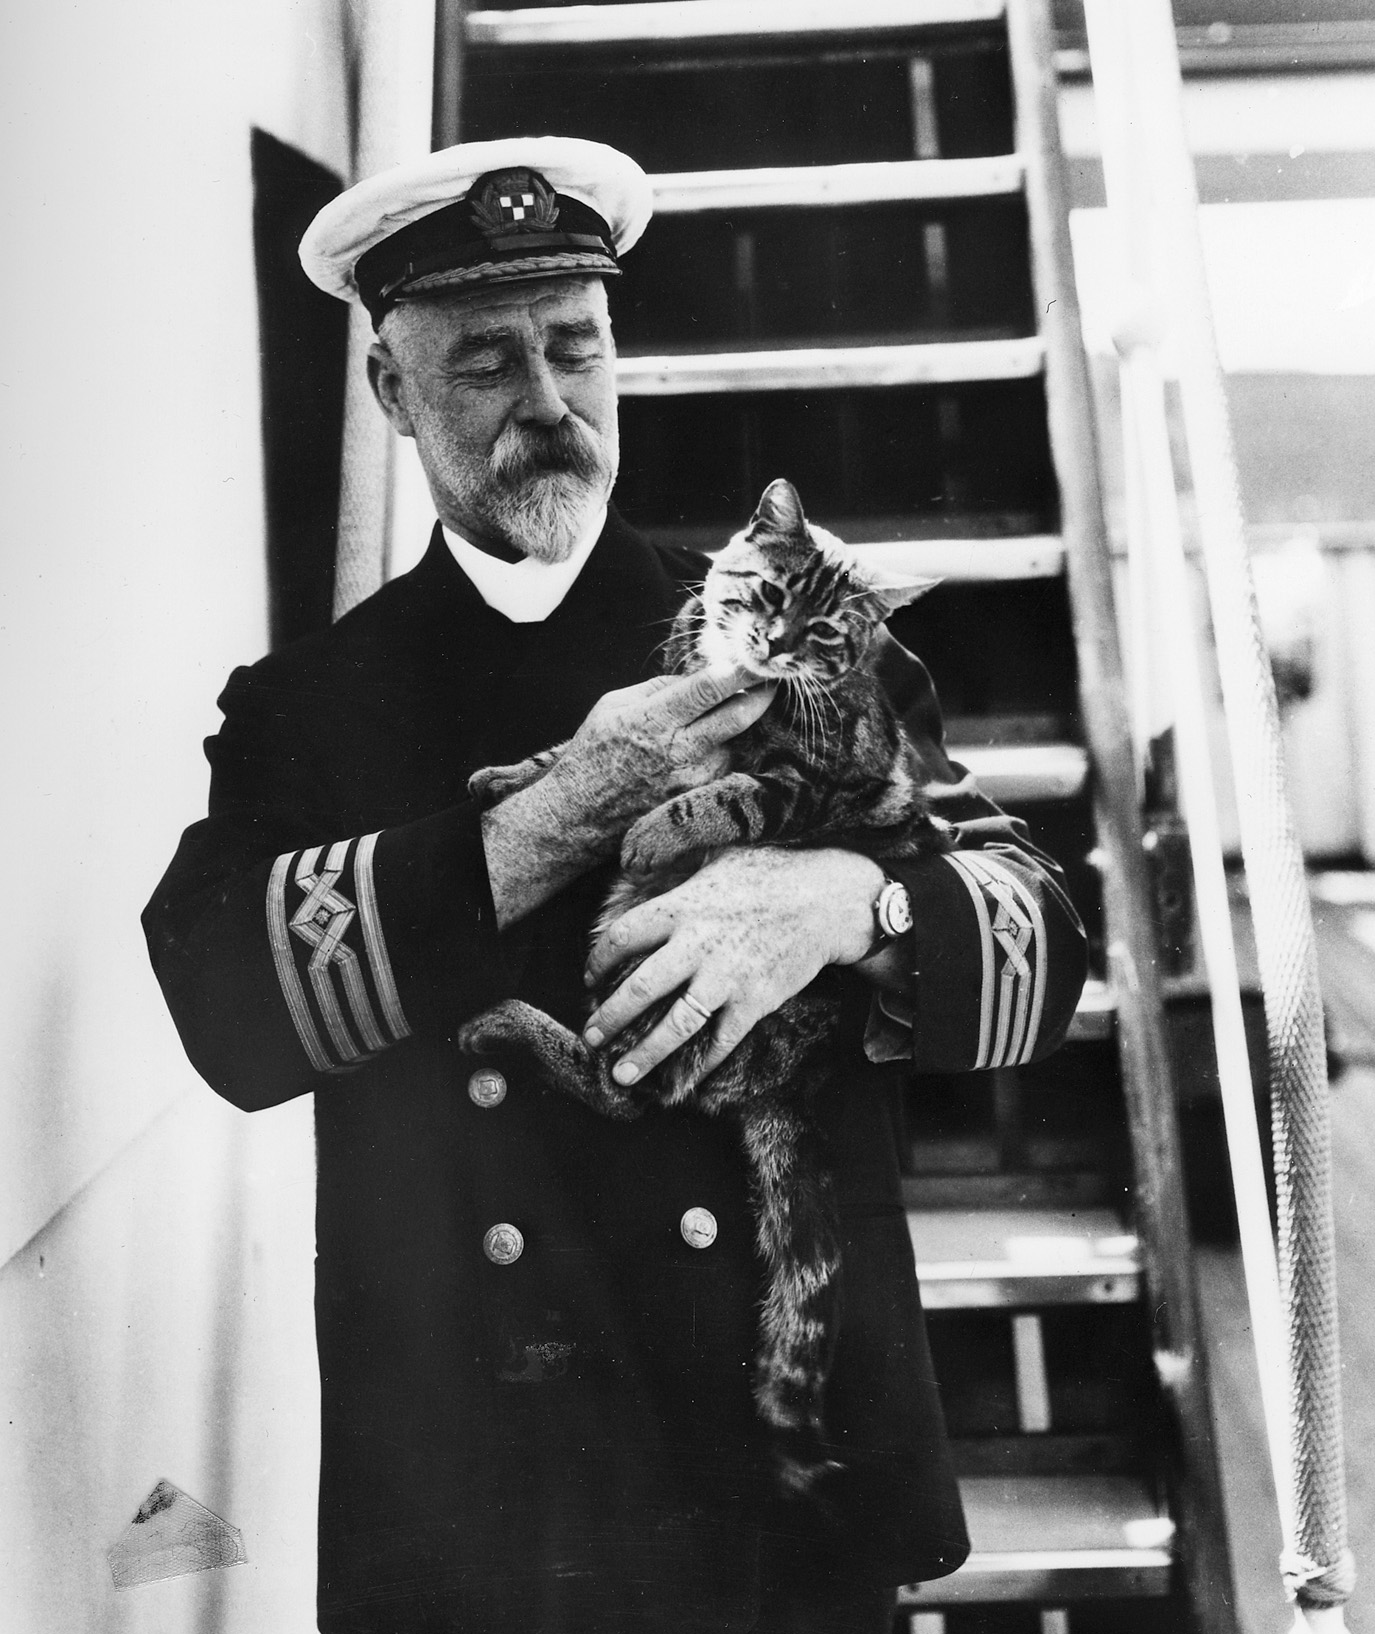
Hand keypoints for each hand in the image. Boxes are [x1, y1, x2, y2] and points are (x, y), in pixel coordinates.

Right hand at [532, 664, 774, 846]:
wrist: (583, 815)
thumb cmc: (595, 754)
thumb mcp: (613, 705)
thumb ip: (659, 686)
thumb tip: (699, 673)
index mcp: (654, 720)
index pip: (707, 688)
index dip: (739, 669)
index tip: (758, 655)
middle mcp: (681, 752)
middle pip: (739, 715)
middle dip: (761, 693)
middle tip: (771, 679)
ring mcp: (695, 779)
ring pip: (734, 740)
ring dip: (734, 726)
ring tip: (710, 723)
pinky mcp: (701, 799)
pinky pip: (725, 764)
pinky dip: (722, 751)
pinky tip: (698, 753)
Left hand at [581, 846, 884, 1087]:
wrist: (828, 899)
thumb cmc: (771, 871)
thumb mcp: (718, 858)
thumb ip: (678, 871)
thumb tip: (640, 865)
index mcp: (682, 907)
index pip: (622, 937)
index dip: (598, 960)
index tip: (591, 976)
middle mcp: (698, 945)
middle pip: (639, 988)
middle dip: (609, 1017)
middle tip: (591, 1037)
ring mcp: (727, 977)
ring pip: (675, 1024)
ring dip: (645, 1054)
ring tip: (621, 1075)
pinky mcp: (755, 1001)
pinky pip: (721, 1041)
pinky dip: (701, 1063)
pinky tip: (682, 1080)